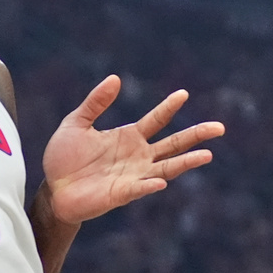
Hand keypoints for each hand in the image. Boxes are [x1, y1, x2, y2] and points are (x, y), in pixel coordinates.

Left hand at [43, 75, 224, 223]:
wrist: (53, 189)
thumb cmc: (64, 158)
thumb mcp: (76, 123)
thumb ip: (95, 103)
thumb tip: (115, 78)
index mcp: (128, 137)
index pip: (156, 120)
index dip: (168, 107)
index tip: (183, 94)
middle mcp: (137, 156)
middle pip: (173, 144)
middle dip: (196, 136)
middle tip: (219, 127)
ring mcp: (133, 176)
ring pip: (166, 168)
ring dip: (186, 162)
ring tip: (207, 155)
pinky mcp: (122, 194)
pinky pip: (140, 189)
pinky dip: (150, 185)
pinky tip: (159, 182)